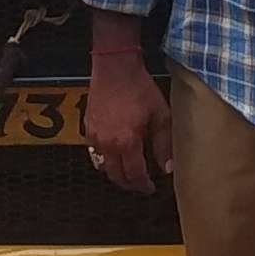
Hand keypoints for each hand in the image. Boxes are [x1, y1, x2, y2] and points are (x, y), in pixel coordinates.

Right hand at [85, 45, 174, 192]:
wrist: (115, 67)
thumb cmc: (139, 88)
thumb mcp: (160, 115)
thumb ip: (164, 144)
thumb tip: (167, 167)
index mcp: (127, 142)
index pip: (134, 175)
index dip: (143, 185)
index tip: (150, 187)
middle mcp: (108, 143)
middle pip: (116, 176)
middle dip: (129, 184)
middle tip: (140, 185)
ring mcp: (95, 136)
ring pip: (103, 166)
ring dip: (115, 173)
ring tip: (127, 172)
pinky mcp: (87, 128)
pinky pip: (94, 152)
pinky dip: (104, 159)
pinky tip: (114, 155)